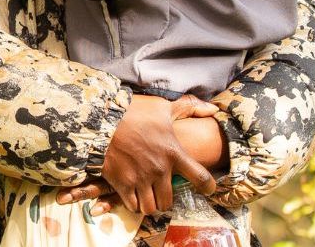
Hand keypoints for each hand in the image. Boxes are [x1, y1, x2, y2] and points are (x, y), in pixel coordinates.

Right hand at [94, 95, 217, 214]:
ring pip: (151, 207)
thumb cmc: (133, 111)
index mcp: (173, 152)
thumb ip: (189, 108)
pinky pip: (133, 206)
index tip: (208, 190)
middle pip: (169, 201)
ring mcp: (140, 178)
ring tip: (147, 198)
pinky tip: (132, 197)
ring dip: (150, 205)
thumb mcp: (162, 106)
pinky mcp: (122, 184)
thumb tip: (214, 108)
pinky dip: (134, 205)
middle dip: (166, 200)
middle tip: (161, 194)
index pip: (200, 176)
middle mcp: (159, 169)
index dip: (208, 187)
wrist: (100, 118)